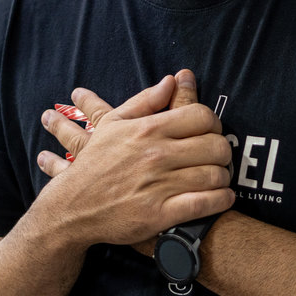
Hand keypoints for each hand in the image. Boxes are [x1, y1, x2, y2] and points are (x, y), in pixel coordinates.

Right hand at [36, 70, 233, 248]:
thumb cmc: (96, 164)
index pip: (202, 117)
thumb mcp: (112, 124)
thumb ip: (145, 101)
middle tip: (219, 157)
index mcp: (148, 130)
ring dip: (224, 177)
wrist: (72, 208)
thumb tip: (172, 80)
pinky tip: (222, 198)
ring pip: (214, 175)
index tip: (211, 133)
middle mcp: (156, 155)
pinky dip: (221, 201)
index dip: (214, 124)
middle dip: (223, 151)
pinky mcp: (160, 215)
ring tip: (220, 178)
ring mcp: (158, 185)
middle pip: (214, 146)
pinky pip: (204, 204)